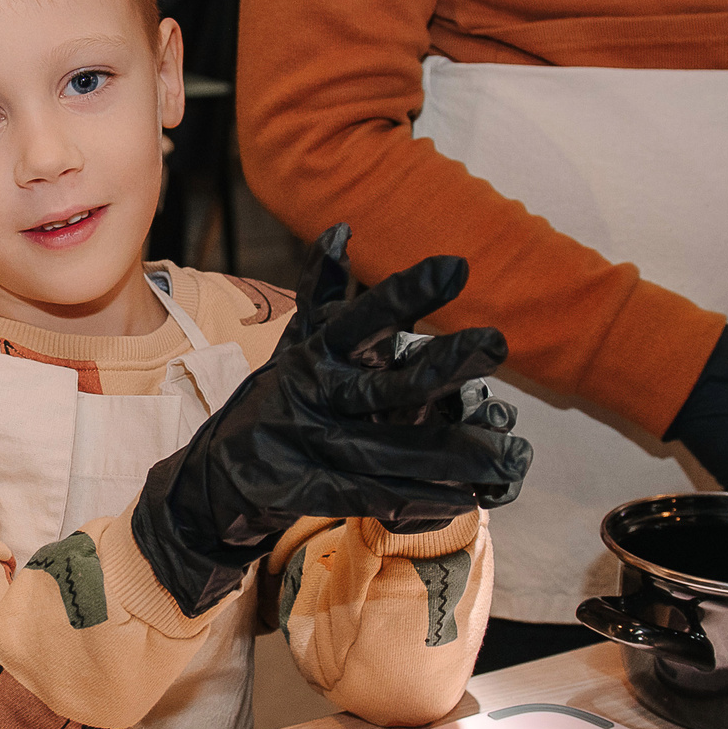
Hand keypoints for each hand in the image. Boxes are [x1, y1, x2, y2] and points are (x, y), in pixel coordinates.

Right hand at [131, 225, 531, 615]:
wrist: (215, 478)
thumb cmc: (272, 403)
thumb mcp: (293, 344)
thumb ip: (318, 292)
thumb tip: (341, 229)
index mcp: (314, 355)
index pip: (361, 317)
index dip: (405, 294)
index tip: (457, 267)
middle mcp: (315, 395)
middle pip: (386, 381)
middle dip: (443, 365)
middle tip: (496, 342)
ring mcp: (312, 444)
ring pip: (395, 448)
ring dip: (455, 452)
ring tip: (512, 454)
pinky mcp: (310, 489)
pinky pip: (375, 496)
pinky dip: (420, 499)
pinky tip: (464, 498)